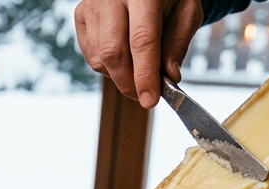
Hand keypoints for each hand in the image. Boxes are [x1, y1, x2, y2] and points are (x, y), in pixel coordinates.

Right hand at [74, 0, 204, 107]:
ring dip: (120, 75)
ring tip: (138, 68)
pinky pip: (91, 55)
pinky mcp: (81, 15)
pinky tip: (123, 57)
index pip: (141, 40)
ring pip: (100, 58)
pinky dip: (107, 66)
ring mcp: (92, 5)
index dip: (145, 74)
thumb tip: (168, 77)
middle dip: (129, 82)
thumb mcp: (187, 12)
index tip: (151, 100)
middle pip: (113, 52)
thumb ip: (178, 43)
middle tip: (145, 96)